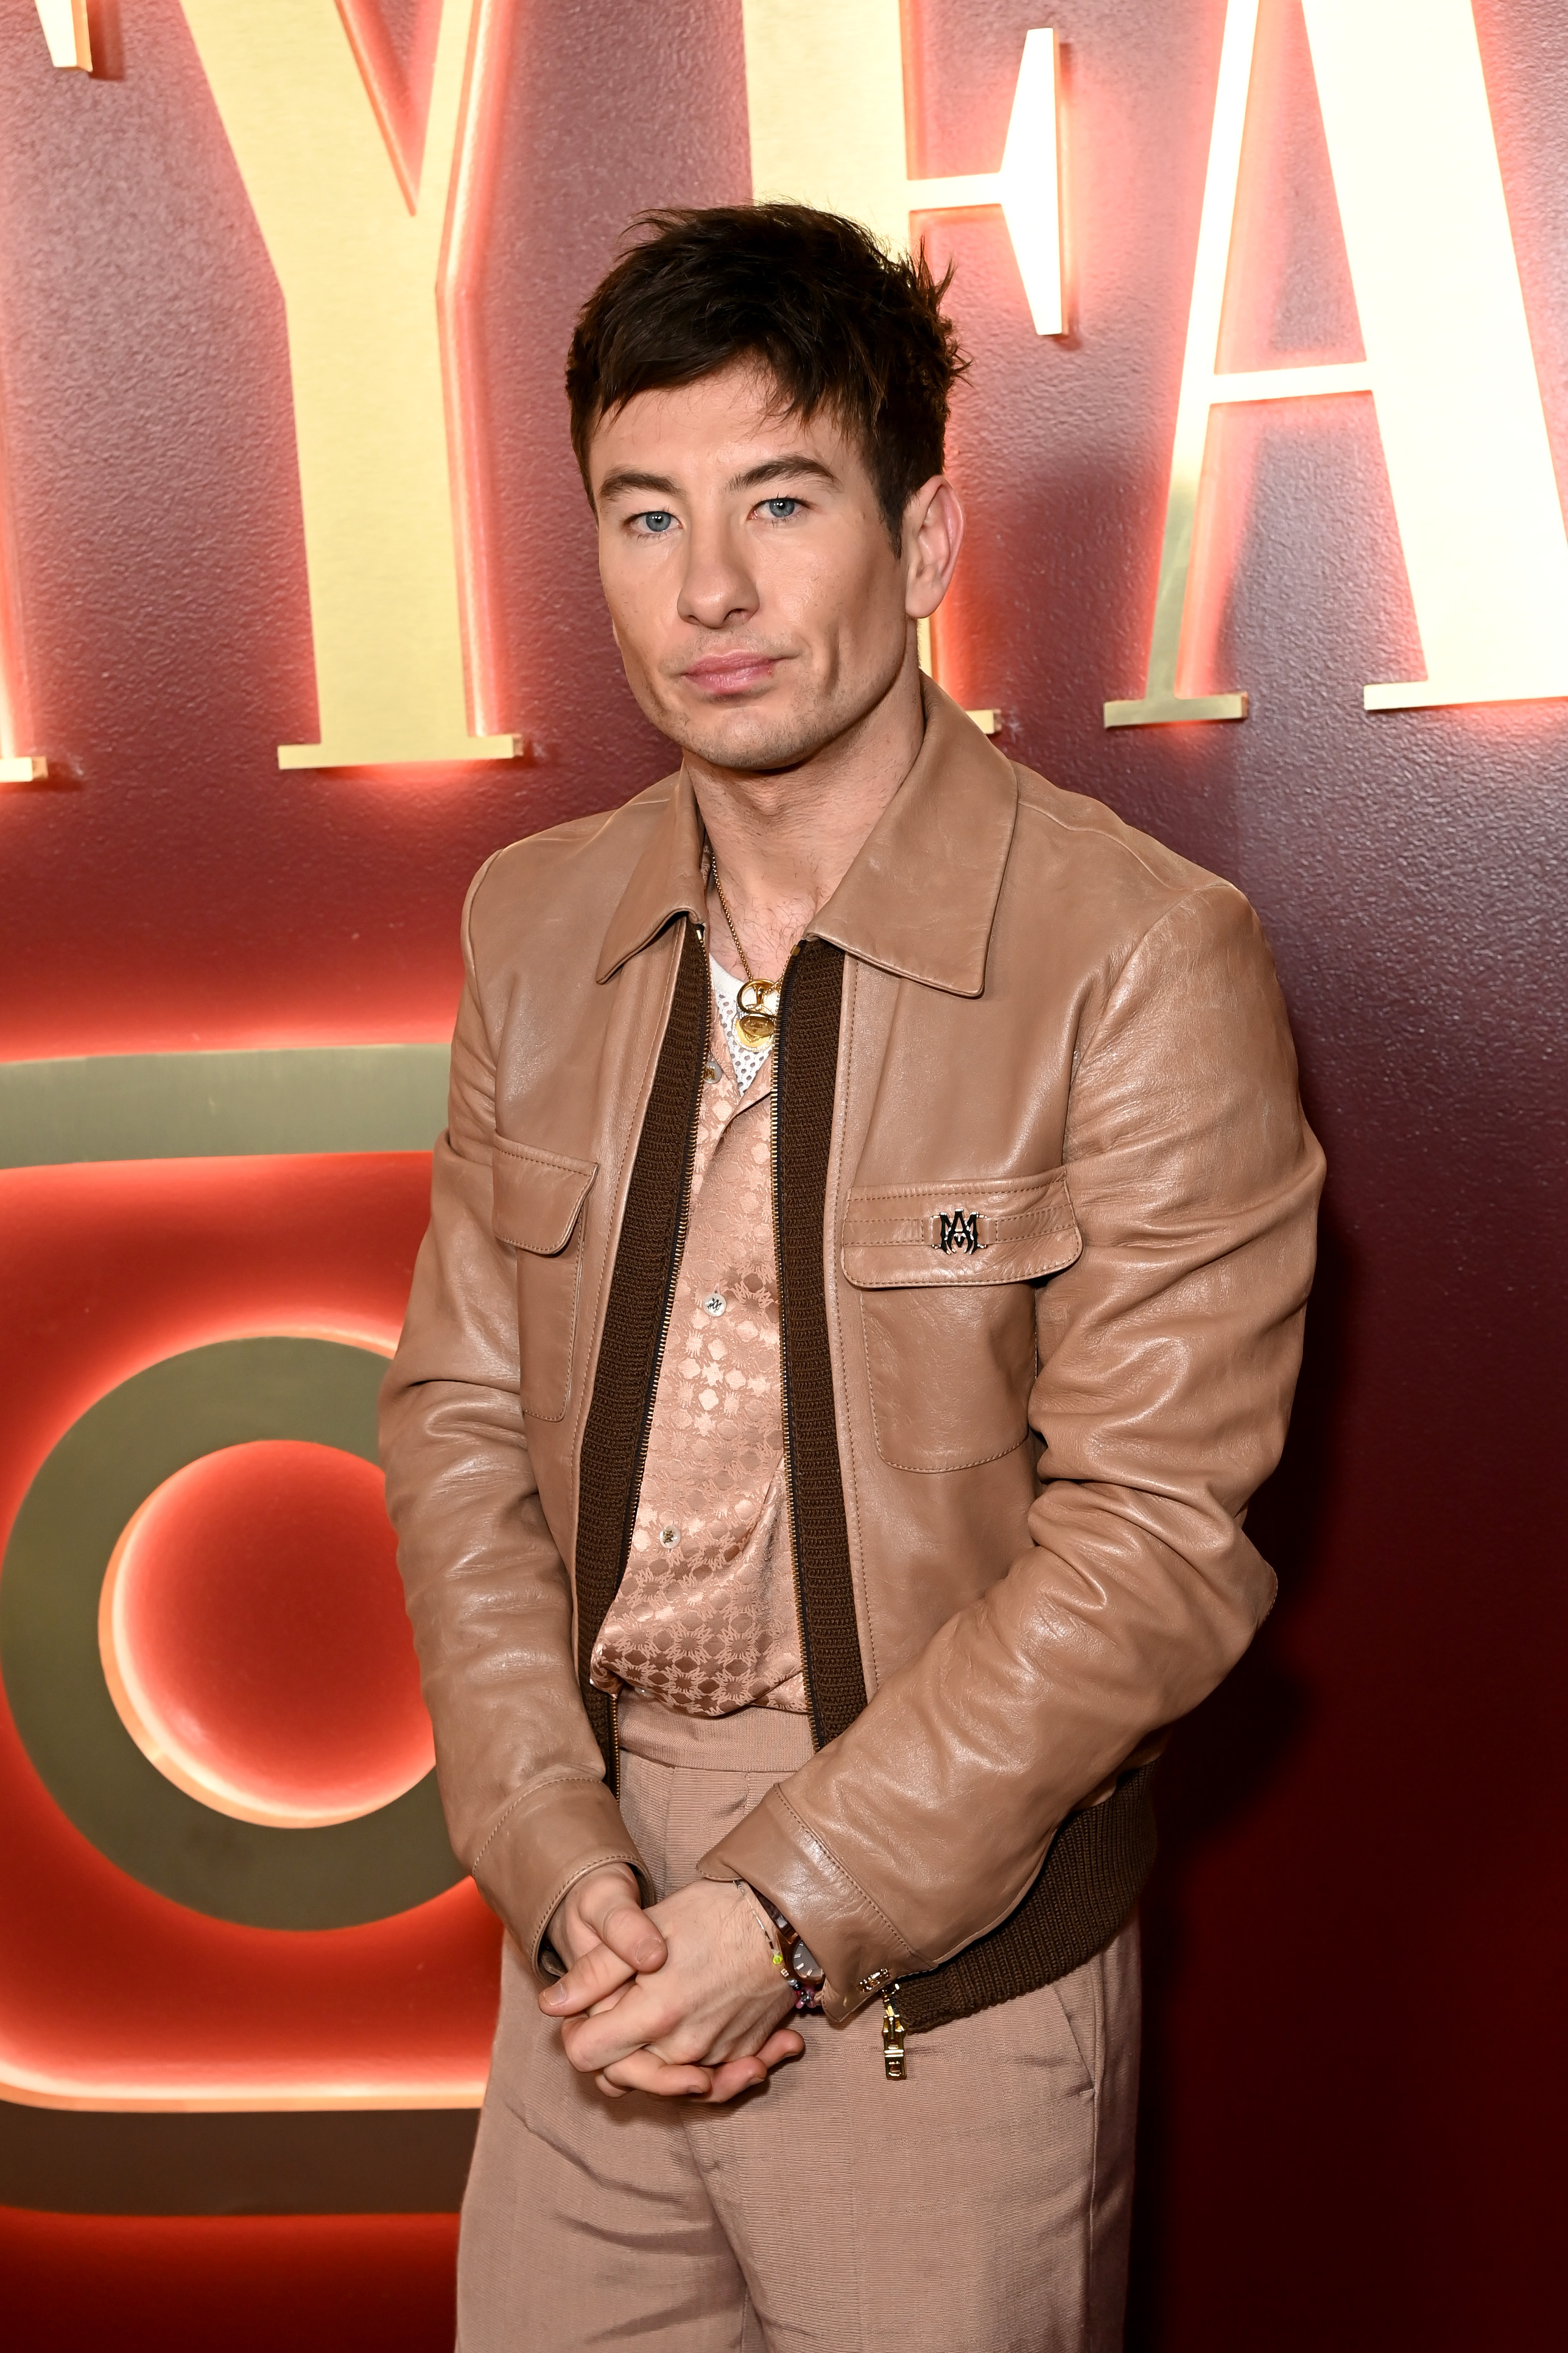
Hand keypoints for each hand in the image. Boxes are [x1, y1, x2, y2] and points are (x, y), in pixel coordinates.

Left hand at [540, 1878, 803, 2102]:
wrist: (787, 1919)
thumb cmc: (714, 1914)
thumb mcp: (647, 1930)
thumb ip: (596, 1973)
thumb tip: (551, 2005)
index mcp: (654, 2017)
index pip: (586, 2055)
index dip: (576, 2031)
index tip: (588, 2008)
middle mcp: (683, 2050)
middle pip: (622, 2078)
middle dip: (613, 2050)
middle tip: (623, 2007)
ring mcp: (715, 2057)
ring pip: (661, 2079)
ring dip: (652, 2056)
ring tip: (659, 2010)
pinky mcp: (740, 2055)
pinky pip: (704, 2074)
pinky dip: (694, 2055)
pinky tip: (697, 2020)